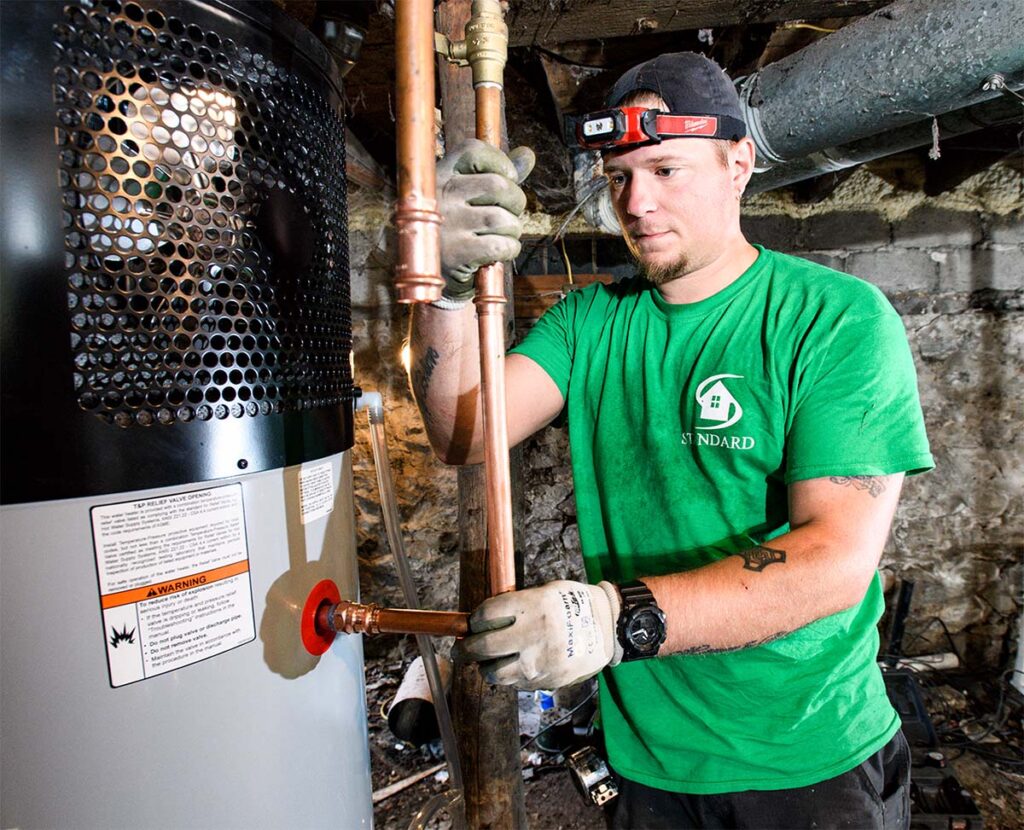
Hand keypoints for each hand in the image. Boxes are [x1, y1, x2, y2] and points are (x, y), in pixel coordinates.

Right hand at [437, 139, 534, 301]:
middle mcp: (441, 195)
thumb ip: (495, 173)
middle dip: (516, 201)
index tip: (508, 178)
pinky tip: (500, 251)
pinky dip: (510, 249)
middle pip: (498, 185)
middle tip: (511, 213)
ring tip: (503, 235)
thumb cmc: (451, 228)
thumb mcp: (464, 196)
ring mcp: (448, 224)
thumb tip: (527, 154)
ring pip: (502, 218)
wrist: (425, 272)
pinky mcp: (457, 253)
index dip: (500, 161)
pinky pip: (500, 245)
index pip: (474, 150)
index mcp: (439, 174)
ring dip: (513, 229)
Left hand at [452, 580, 621, 690]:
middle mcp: (533, 635)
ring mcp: (539, 662)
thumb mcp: (544, 592)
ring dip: (485, 667)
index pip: (485, 616)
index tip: (472, 623)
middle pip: (482, 647)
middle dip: (464, 649)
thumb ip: (514, 605)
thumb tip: (477, 623)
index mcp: (532, 606)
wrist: (608, 627)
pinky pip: (514, 684)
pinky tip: (512, 666)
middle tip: (460, 649)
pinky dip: (507, 676)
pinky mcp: (546, 681)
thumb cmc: (571, 604)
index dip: (473, 620)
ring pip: (494, 673)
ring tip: (487, 660)